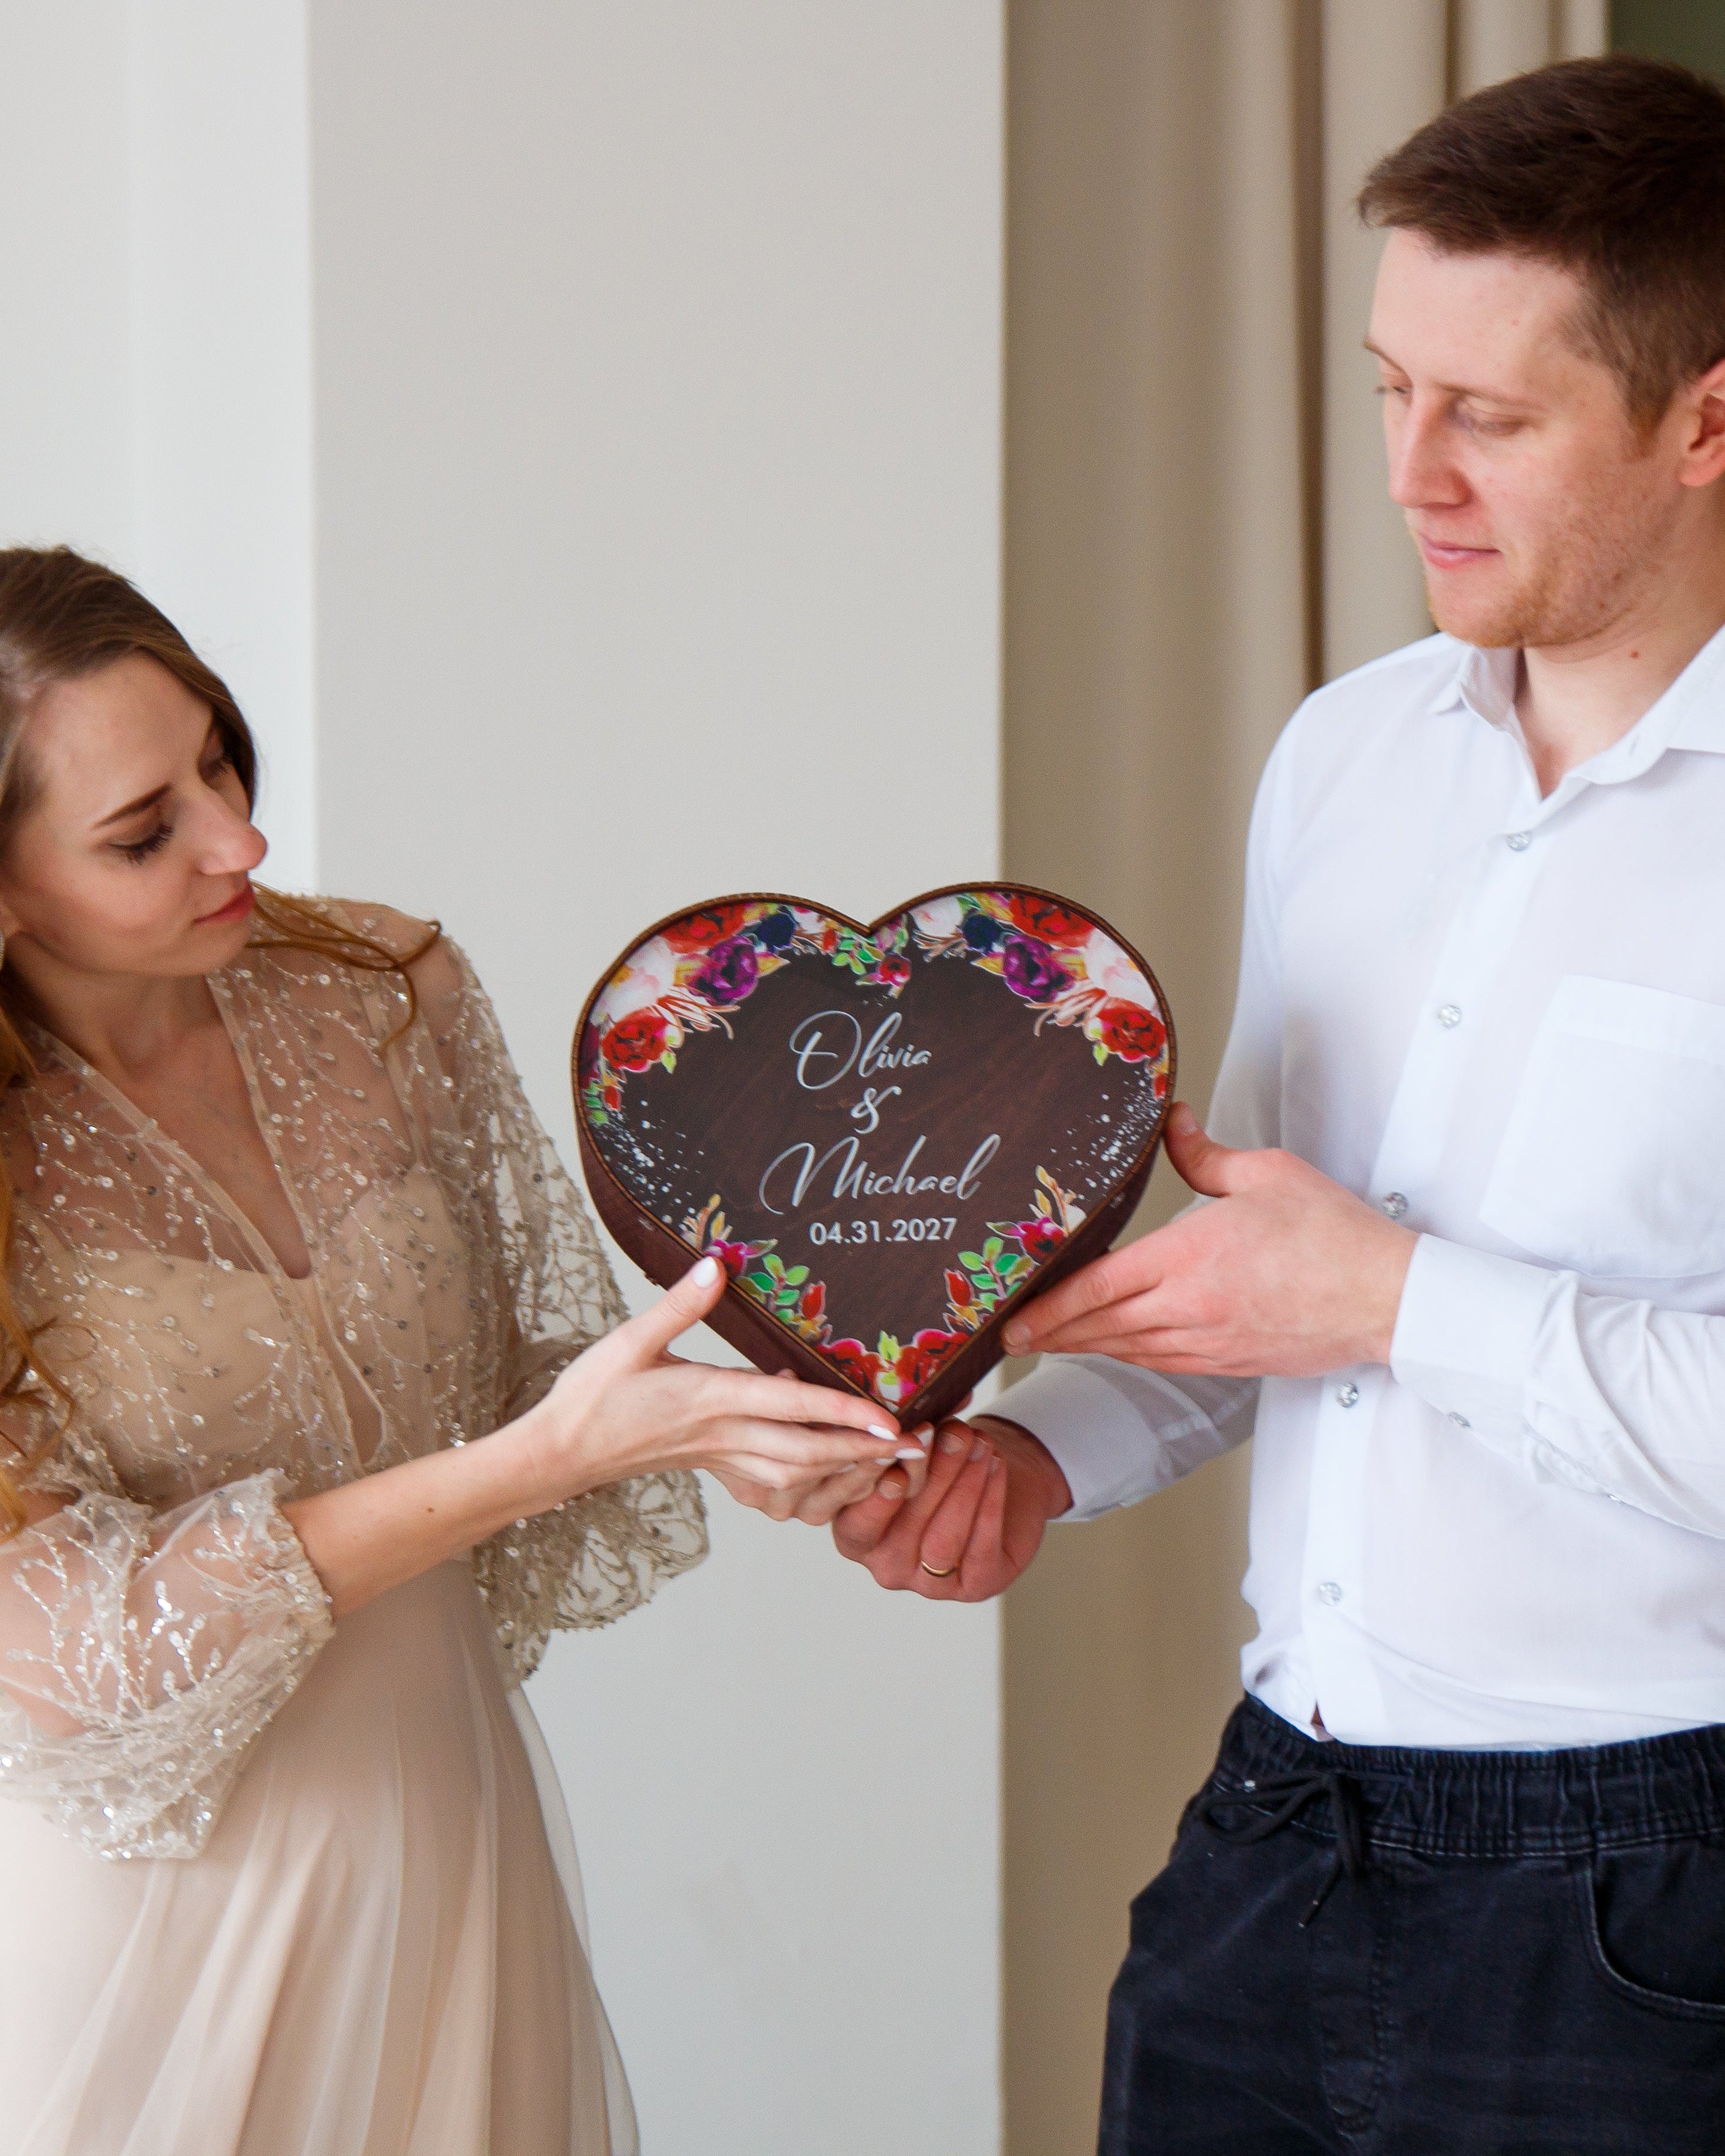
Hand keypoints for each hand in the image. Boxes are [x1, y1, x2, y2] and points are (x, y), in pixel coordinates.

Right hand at [529, 1259, 914, 1498]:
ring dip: (846, 1472)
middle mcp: (722, 1434)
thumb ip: (677, 1305)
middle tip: (916, 1448)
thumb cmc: (592, 1395)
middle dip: (866, 1453)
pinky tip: (831, 1471)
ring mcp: (720, 1457)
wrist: (561, 1452)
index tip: (890, 1421)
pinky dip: (809, 1484)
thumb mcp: (630, 1340)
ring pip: (796, 1477)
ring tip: (890, 1462)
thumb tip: (711, 1265)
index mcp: (709, 1398)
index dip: (844, 1414)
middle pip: (809, 1453)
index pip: (791, 1408)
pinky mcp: (714, 1467)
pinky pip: (772, 1487)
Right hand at [829, 1413, 1070, 1600]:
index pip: (857, 1521)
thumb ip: (906, 1442)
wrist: (996, 1477)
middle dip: (932, 1476)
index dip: (877, 1488)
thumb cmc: (942, 1461)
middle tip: (951, 1435)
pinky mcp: (975, 1586)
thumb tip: (913, 1419)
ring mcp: (929, 1583)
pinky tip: (996, 1466)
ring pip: (944, 1540)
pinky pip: (982, 1549)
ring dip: (964, 1486)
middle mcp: (886, 1565)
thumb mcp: (917, 1447)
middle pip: (905, 1527)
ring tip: (978, 1445)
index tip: (897, 1449)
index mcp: (855, 1535)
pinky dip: (990, 1503)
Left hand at [1002, 1102, 1414, 1376]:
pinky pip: (1163, 1363)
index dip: (1050, 1304)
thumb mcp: (1267, 1173)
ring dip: (1084, 1347)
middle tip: (1012, 1335)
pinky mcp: (1230, 1361)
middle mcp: (1192, 1306)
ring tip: (1049, 1341)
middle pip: (1102, 1326)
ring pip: (1129, 1349)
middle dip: (1052, 1332)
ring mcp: (1210, 1341)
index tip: (1014, 1316)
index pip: (1100, 1285)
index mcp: (1192, 1256)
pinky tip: (1114, 1349)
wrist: (1388, 1298)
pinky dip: (1129, 1357)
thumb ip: (1205, 1153)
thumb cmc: (1334, 1234)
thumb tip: (1172, 1121)